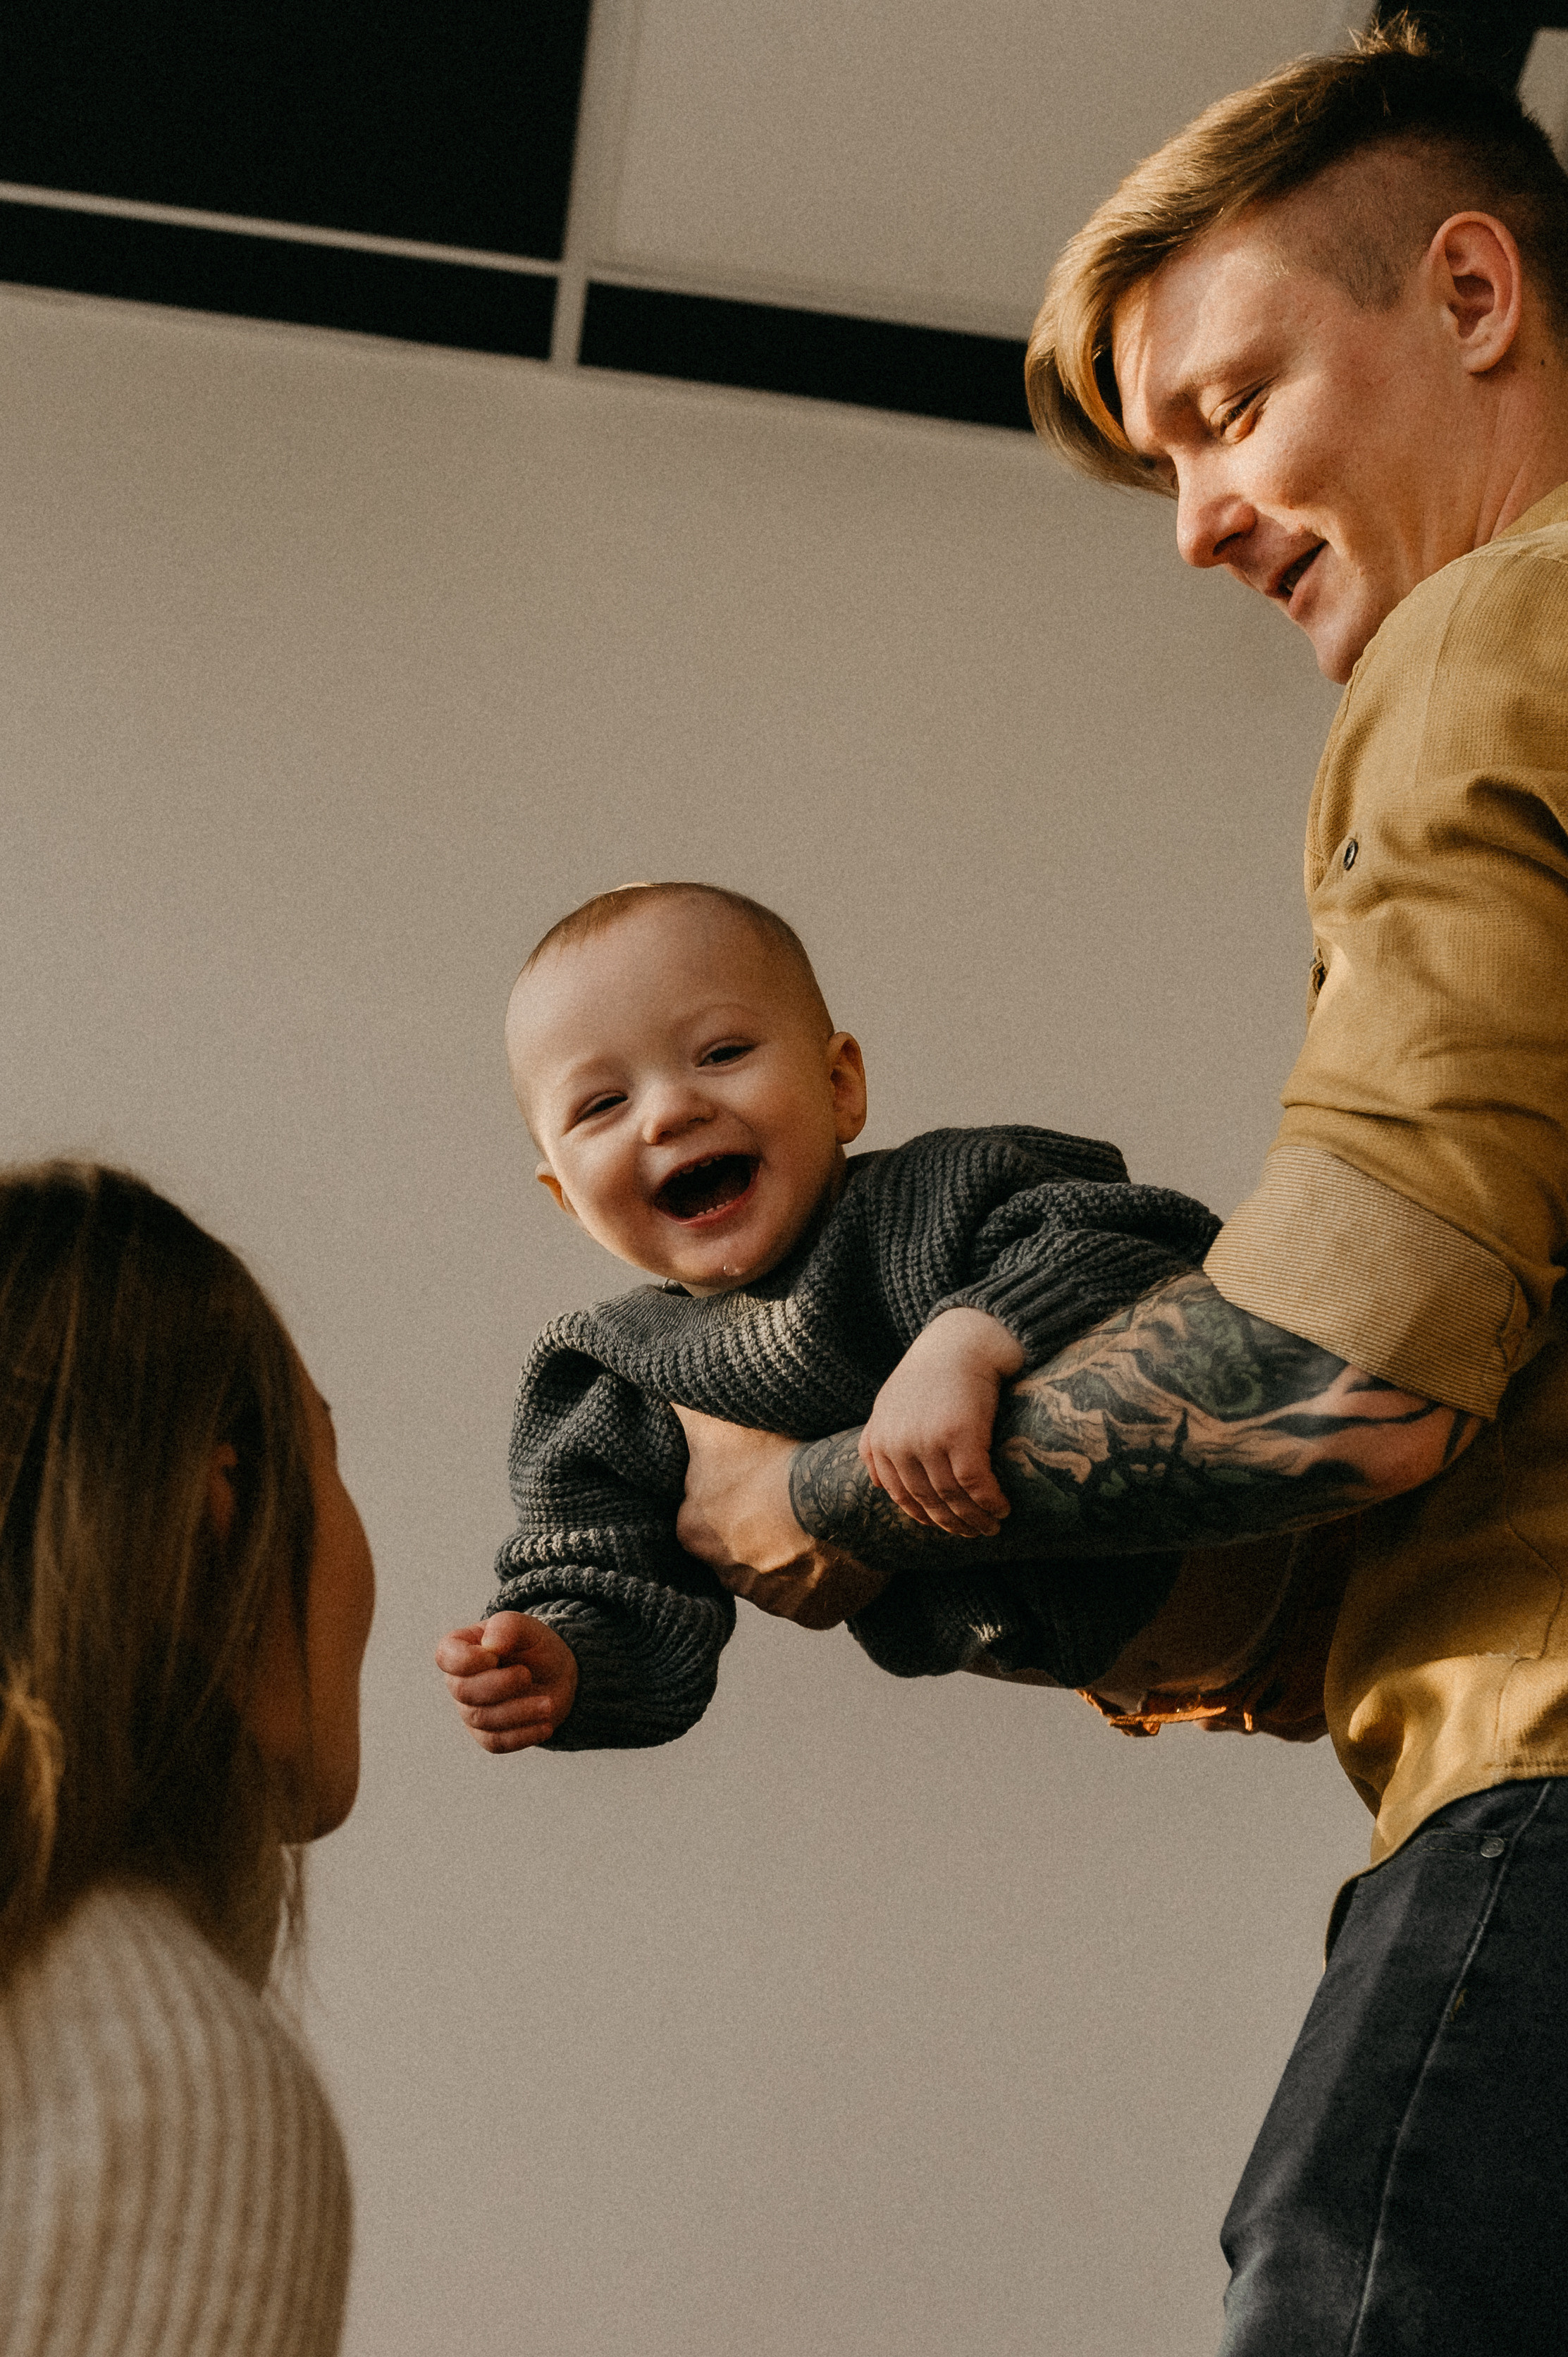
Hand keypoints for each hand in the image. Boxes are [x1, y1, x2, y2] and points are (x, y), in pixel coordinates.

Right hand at [435, 1610, 578, 1752]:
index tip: (496, 1656)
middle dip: (499, 1685)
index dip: (467, 1660)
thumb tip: (491, 1645)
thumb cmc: (534, 1647)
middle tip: (527, 1676)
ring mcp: (471, 1711)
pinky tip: (545, 1725)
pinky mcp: (487, 1735)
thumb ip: (507, 1627)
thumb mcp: (528, 1628)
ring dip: (519, 1712)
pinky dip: (523, 1735)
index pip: (446, 1657)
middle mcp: (460, 1682)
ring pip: (482, 1719)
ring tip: (548, 1704)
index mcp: (461, 1648)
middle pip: (464, 1691)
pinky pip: (496, 1742)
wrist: (556, 1676)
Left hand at [673, 1405, 889, 1627]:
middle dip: (759, 1532)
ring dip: (794, 1555)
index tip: (756, 1481)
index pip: (703, 1519)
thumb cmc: (777, 1454)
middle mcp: (727, 1574)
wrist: (842, 1494)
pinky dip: (828, 1578)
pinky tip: (839, 1546)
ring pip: (779, 1576)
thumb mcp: (719, 1424)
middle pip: (740, 1551)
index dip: (731, 1498)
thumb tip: (662, 1384)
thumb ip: (686, 1410)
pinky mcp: (813, 1614)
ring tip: (818, 1520)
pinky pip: (817, 1597)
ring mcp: (772, 1599)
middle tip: (787, 1498)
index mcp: (694, 1532)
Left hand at [859, 1308, 1023, 1536]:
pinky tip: (1002, 1508)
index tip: (944, 1525)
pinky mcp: (960, 1435)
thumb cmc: (932, 1373)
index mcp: (881, 1439)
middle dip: (952, 1523)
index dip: (924, 1516)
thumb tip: (878, 1484)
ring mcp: (928, 1440)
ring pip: (951, 1496)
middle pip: (927, 1499)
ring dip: (974, 1518)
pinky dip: (990, 1502)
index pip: (900, 1493)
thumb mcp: (890, 1404)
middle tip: (973, 1533)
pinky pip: (975, 1484)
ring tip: (991, 1527)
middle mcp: (899, 1443)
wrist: (961, 1340)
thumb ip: (879, 1441)